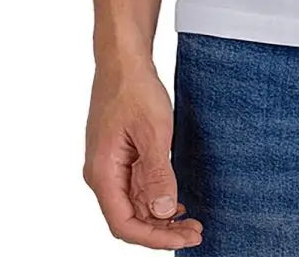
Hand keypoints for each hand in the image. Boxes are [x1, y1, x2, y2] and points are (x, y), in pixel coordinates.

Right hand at [83, 59, 202, 248]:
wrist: (123, 60)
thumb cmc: (134, 89)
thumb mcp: (154, 131)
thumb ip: (157, 173)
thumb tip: (161, 212)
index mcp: (103, 173)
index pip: (124, 223)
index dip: (154, 238)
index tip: (183, 239)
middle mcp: (102, 175)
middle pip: (129, 219)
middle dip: (161, 232)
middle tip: (196, 233)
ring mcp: (110, 166)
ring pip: (134, 205)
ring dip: (160, 217)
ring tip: (191, 222)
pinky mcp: (120, 157)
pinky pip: (136, 188)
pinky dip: (156, 199)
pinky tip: (175, 203)